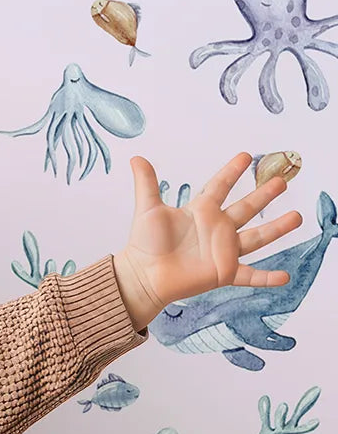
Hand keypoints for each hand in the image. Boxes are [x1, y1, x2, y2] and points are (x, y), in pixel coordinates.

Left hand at [112, 152, 301, 330]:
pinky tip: (285, 277)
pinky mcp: (223, 272)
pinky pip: (250, 275)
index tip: (245, 156)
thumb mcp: (147, 209)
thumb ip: (146, 184)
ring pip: (256, 238)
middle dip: (264, 195)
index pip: (220, 186)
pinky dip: (266, 277)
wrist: (142, 276)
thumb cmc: (143, 244)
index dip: (232, 171)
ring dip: (276, 228)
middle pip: (246, 208)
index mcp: (201, 211)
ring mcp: (222, 251)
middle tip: (282, 180)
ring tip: (297, 217)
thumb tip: (136, 158)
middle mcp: (216, 228)